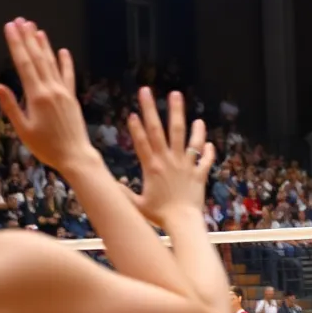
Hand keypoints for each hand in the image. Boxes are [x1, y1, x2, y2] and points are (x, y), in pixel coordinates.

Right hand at [0, 19, 93, 172]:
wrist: (75, 156)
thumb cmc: (46, 147)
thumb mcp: (23, 130)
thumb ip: (11, 106)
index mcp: (37, 97)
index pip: (24, 64)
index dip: (16, 44)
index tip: (10, 28)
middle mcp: (51, 90)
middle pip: (37, 59)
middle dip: (28, 38)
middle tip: (20, 20)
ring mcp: (64, 93)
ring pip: (52, 64)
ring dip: (44, 45)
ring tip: (37, 28)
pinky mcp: (72, 98)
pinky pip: (68, 76)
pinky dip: (65, 63)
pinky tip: (62, 51)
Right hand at [125, 89, 215, 226]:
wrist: (183, 222)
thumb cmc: (159, 215)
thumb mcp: (136, 205)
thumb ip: (122, 192)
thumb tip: (104, 185)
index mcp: (152, 167)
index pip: (141, 142)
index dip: (136, 127)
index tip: (132, 112)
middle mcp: (169, 161)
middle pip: (160, 130)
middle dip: (152, 108)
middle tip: (146, 90)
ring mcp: (186, 165)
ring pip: (184, 135)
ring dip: (180, 114)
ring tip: (177, 96)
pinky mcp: (199, 172)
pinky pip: (204, 157)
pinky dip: (207, 148)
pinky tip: (207, 138)